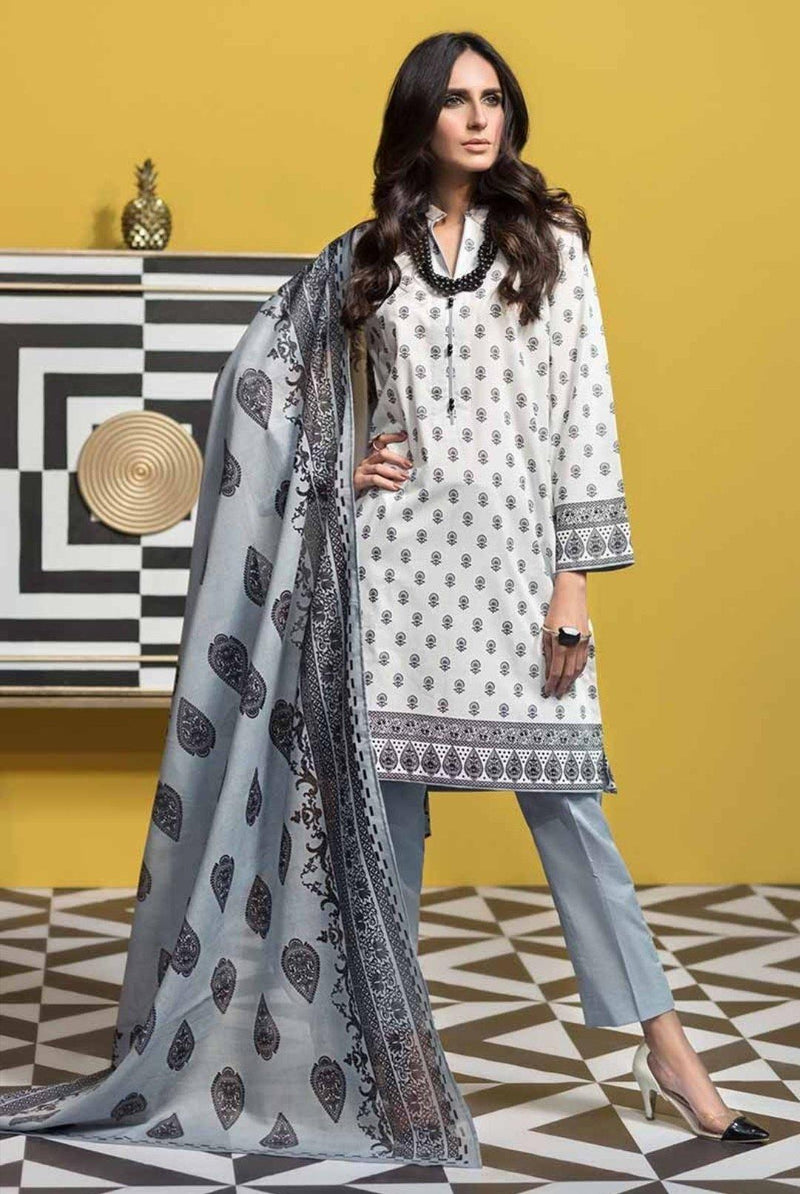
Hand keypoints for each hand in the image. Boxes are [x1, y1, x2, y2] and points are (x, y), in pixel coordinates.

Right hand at [354, 430, 412, 495]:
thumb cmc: (365, 484)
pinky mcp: (358, 480)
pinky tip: (394, 487)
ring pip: (379, 467)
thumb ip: (388, 469)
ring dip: (393, 472)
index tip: (404, 436)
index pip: (380, 441)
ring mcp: (362, 470)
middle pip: (382, 453)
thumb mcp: (377, 474)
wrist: (346, 494)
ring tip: (404, 477)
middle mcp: (366, 461)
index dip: (391, 437)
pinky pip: (374, 479)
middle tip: (409, 464)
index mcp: (371, 456)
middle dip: (397, 458)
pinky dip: (386, 483)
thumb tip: (406, 469)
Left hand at [541, 572, 589, 698]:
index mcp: (560, 645)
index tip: (548, 690)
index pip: (556, 671)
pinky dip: (579, 670)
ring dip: (571, 680)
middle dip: (562, 685)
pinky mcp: (587, 639)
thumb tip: (548, 667)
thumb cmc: (555, 611)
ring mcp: (582, 643)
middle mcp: (572, 646)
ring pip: (577, 668)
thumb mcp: (545, 631)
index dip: (552, 683)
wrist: (571, 596)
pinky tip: (574, 674)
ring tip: (565, 688)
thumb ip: (547, 650)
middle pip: (568, 673)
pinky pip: (583, 659)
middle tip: (557, 694)